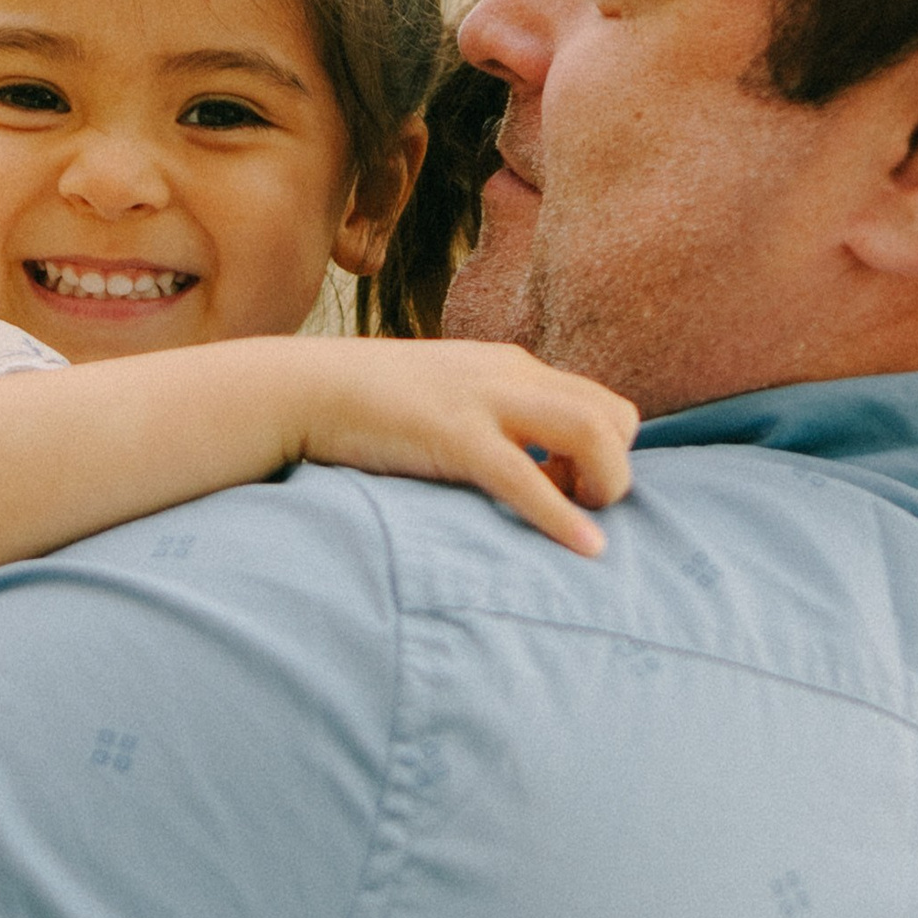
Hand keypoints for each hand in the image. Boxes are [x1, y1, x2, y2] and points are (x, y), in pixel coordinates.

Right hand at [278, 340, 639, 555]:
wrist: (301, 389)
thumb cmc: (366, 409)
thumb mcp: (445, 400)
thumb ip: (487, 421)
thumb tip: (520, 467)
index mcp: (511, 368)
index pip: (601, 402)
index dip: (606, 453)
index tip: (568, 490)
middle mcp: (510, 376)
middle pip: (613, 413)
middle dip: (616, 468)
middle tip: (580, 506)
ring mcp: (483, 402)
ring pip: (591, 432)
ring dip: (605, 484)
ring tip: (587, 524)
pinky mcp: (453, 436)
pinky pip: (527, 478)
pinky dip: (564, 518)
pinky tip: (586, 549)